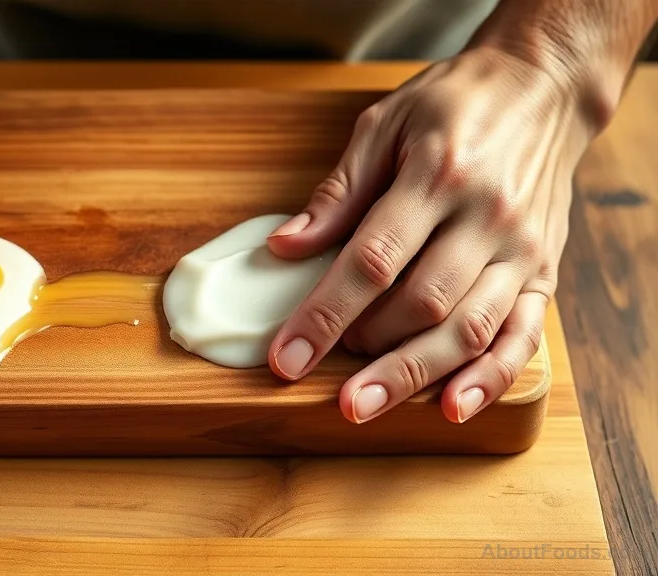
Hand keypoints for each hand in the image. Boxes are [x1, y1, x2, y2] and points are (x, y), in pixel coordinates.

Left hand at [265, 47, 597, 423]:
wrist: (542, 86)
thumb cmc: (453, 103)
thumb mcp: (384, 124)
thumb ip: (337, 193)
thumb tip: (284, 248)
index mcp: (438, 175)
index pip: (372, 260)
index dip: (324, 315)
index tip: (286, 357)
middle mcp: (487, 217)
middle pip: (421, 302)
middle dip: (364, 348)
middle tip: (319, 372)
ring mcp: (522, 249)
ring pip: (468, 328)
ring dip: (412, 374)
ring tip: (362, 404)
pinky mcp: (545, 271)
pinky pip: (522, 336)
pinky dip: (489, 378)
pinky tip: (451, 407)